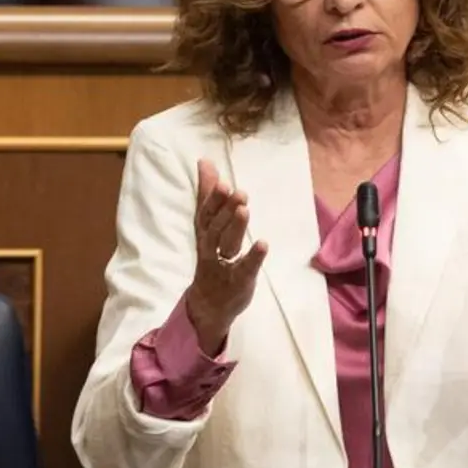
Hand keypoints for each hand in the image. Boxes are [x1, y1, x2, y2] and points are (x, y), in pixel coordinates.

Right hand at [187, 159, 267, 354]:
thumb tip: (205, 162)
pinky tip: (263, 244)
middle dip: (225, 210)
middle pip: (215, 228)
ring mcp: (223, 266)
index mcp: (204, 233)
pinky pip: (244, 269)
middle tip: (238, 192)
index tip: (221, 181)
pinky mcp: (238, 282)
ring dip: (235, 228)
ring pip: (226, 245)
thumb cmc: (211, 257)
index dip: (212, 198)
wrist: (207, 305)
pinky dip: (253, 257)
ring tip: (245, 210)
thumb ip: (207, 195)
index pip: (205, 214)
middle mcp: (210, 248)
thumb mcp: (207, 226)